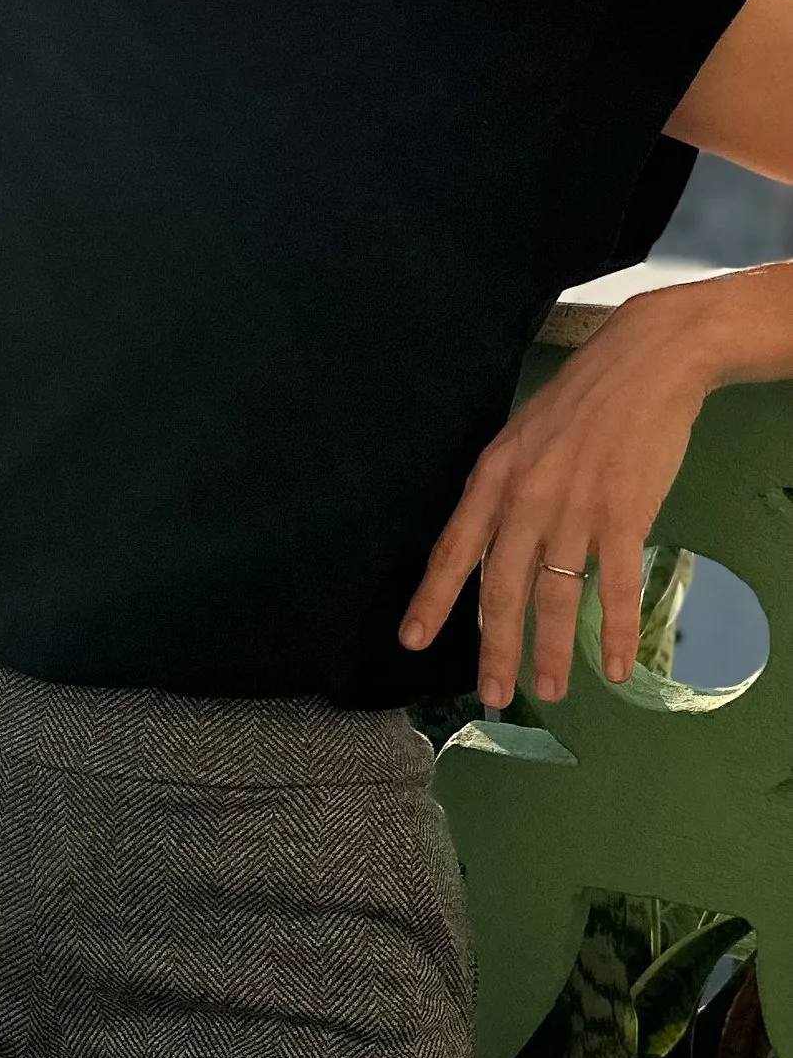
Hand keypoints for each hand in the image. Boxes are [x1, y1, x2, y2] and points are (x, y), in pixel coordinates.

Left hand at [398, 298, 714, 705]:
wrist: (644, 363)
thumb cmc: (581, 403)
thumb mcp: (520, 441)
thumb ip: (506, 495)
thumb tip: (495, 551)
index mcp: (494, 478)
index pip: (454, 550)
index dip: (434, 600)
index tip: (413, 641)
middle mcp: (526, 499)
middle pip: (502, 588)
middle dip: (495, 647)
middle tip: (492, 694)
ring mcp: (575, 509)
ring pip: (555, 596)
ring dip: (551, 650)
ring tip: (549, 689)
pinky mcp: (624, 514)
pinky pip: (615, 586)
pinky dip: (614, 631)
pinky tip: (614, 665)